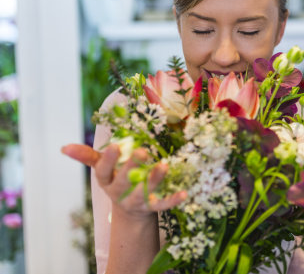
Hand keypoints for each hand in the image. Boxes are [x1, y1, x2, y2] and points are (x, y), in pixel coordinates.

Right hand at [61, 144, 185, 217]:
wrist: (129, 211)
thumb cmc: (116, 180)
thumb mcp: (102, 169)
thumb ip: (86, 157)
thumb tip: (63, 147)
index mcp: (106, 181)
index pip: (103, 171)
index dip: (108, 160)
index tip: (115, 146)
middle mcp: (120, 193)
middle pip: (124, 181)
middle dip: (132, 167)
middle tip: (142, 151)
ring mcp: (136, 201)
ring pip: (144, 192)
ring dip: (154, 179)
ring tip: (164, 165)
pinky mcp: (152, 208)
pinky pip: (163, 205)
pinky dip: (173, 200)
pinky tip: (184, 193)